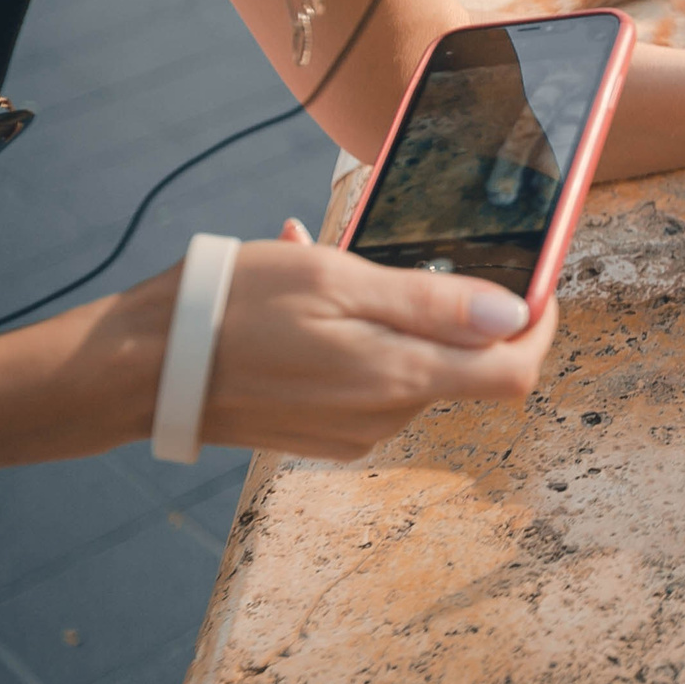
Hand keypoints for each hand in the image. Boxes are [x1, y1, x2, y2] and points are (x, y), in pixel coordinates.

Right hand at [184, 240, 558, 460]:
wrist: (145, 370)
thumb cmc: (235, 309)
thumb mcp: (338, 280)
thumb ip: (433, 304)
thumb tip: (514, 317)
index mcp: (400, 377)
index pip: (514, 372)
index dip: (539, 327)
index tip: (537, 286)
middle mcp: (388, 416)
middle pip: (466, 367)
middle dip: (450, 307)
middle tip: (399, 250)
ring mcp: (355, 430)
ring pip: (410, 365)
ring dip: (388, 314)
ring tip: (325, 262)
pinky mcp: (325, 433)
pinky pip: (366, 379)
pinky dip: (354, 336)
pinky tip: (303, 299)